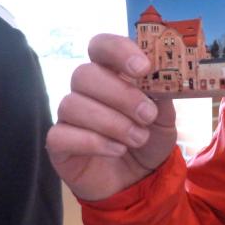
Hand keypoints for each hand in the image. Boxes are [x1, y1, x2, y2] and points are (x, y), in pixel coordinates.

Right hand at [46, 34, 176, 200]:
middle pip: (85, 74)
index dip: (118, 50)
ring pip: (73, 104)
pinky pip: (62, 135)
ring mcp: (69, 115)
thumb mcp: (166, 116)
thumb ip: (163, 94)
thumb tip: (163, 77)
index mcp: (112, 73)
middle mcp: (86, 89)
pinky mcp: (58, 143)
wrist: (139, 179)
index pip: (101, 46)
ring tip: (139, 138)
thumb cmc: (149, 137)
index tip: (143, 68)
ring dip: (113, 123)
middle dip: (121, 95)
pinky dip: (94, 142)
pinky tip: (117, 150)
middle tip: (148, 115)